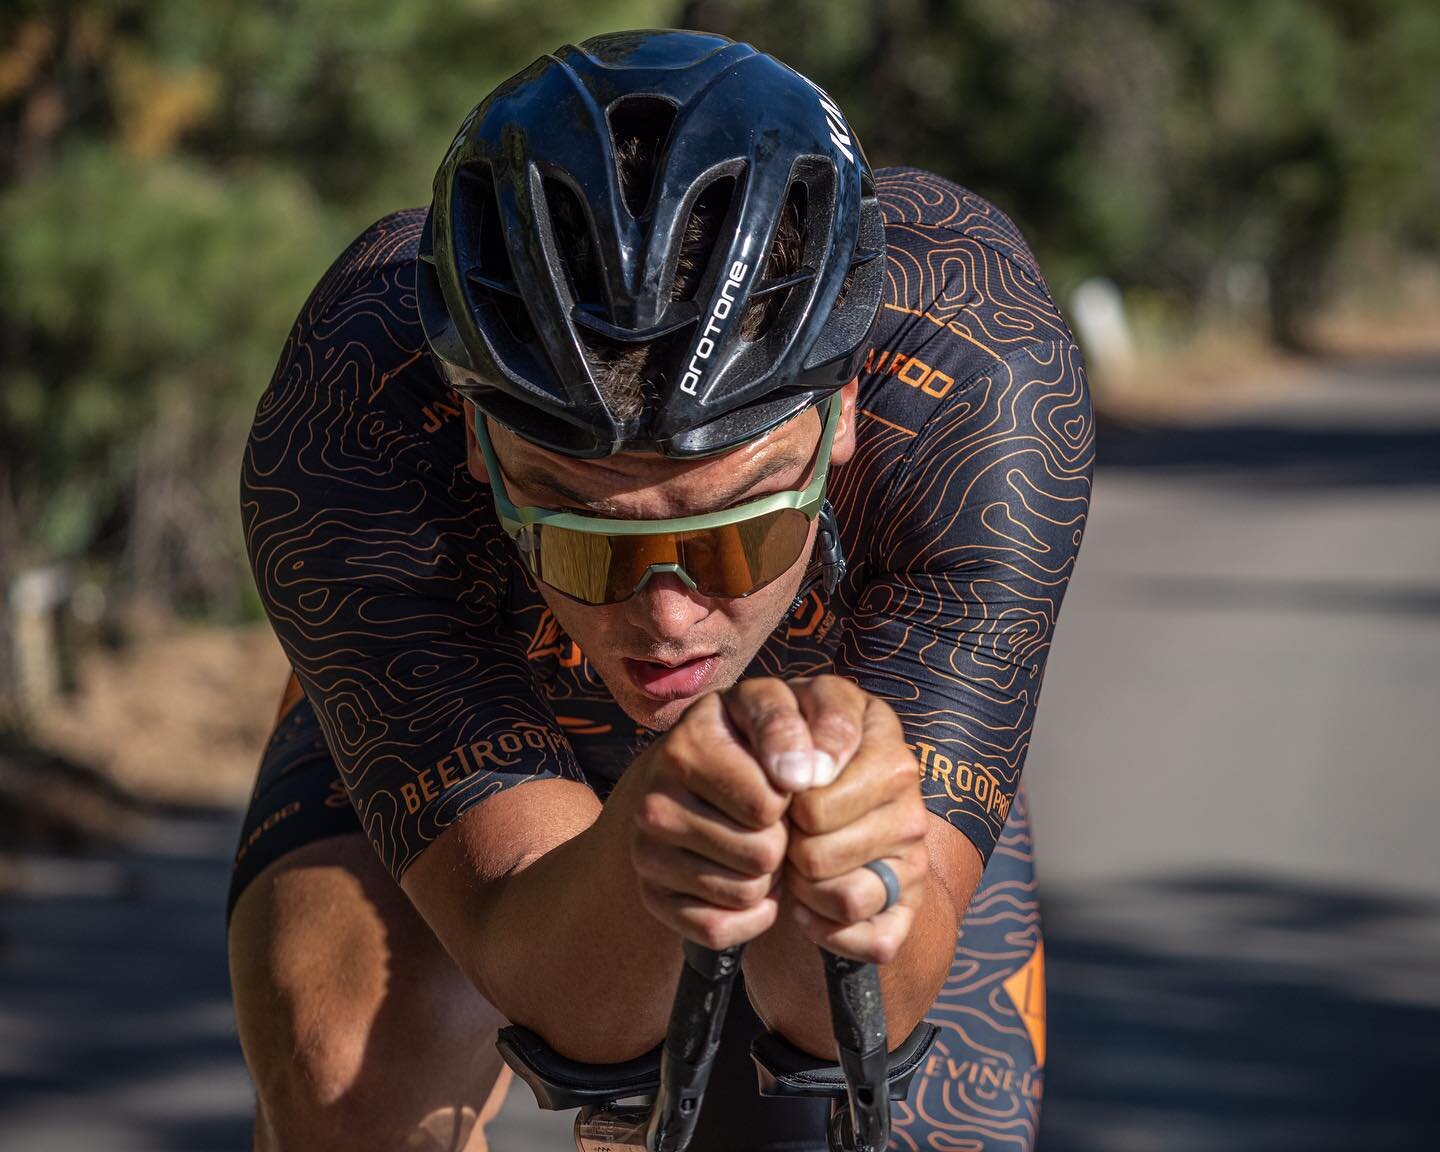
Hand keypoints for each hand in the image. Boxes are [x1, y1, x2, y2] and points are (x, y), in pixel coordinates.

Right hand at [629, 678, 832, 949]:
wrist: (700, 780)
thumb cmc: (763, 742)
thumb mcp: (796, 710)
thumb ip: (822, 721)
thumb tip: (805, 777)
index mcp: (689, 739)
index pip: (770, 801)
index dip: (798, 796)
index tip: (797, 779)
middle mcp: (655, 795)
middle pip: (763, 851)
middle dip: (784, 838)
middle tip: (774, 818)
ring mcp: (646, 848)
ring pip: (747, 890)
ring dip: (769, 875)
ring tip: (758, 841)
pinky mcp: (651, 895)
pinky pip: (720, 929)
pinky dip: (749, 914)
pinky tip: (744, 879)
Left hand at [783, 678, 929, 963]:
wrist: (816, 793)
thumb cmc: (790, 747)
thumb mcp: (781, 713)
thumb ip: (784, 722)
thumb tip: (803, 776)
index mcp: (887, 750)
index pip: (814, 804)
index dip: (781, 805)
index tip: (777, 790)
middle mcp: (912, 808)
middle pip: (820, 854)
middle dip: (788, 847)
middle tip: (785, 832)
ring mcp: (914, 860)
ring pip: (846, 900)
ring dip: (805, 890)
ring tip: (795, 865)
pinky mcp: (909, 907)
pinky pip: (876, 942)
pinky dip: (831, 933)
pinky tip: (809, 909)